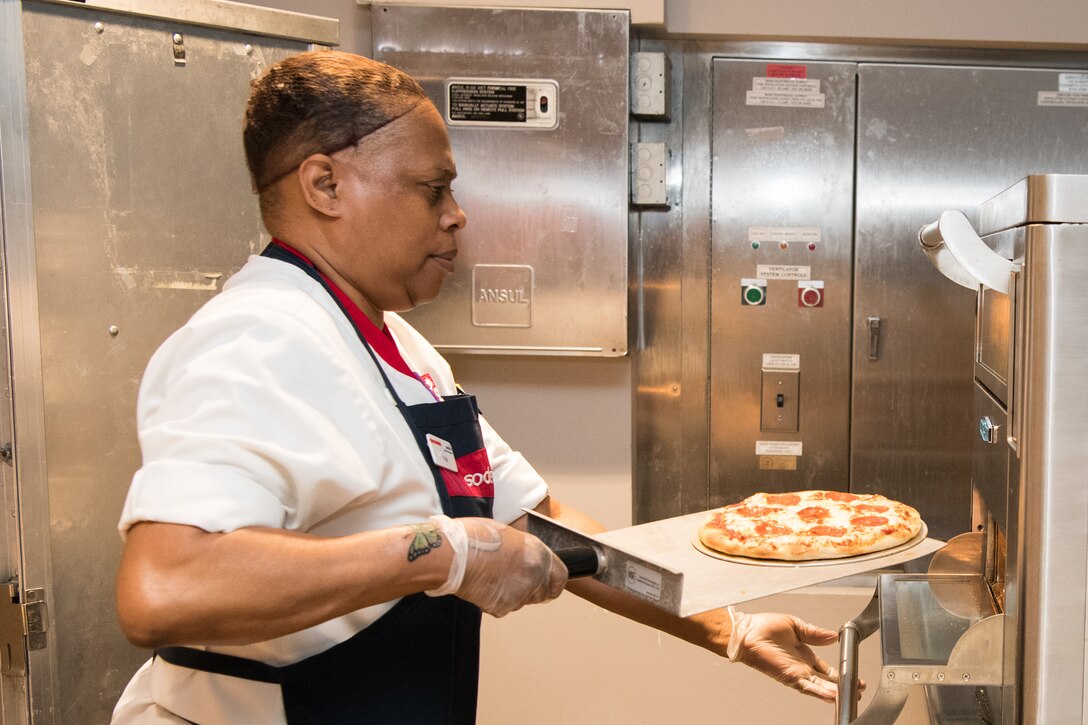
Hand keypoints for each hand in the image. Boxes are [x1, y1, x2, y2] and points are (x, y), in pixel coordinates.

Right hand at [425, 515, 566, 616]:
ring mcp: (519, 594)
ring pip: (522, 601)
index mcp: (539, 554)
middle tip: (512, 580)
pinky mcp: (502, 607)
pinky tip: (483, 585)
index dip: (553, 582)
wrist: (452, 555)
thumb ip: (525, 550)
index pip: (561, 578)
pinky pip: (504, 608)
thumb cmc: (474, 537)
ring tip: (492, 577)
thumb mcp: (509, 535)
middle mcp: (534, 575)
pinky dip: (496, 600)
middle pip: (543, 594)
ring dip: (513, 594)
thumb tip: (528, 559)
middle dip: (531, 590)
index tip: (548, 584)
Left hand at [726, 609, 844, 701]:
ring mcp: (797, 673)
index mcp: (805, 653)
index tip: (854, 676)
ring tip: (850, 697)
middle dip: (843, 687)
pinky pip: (808, 687)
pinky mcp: (789, 677)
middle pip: (828, 681)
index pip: (827, 668)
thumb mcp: (795, 625)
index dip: (841, 673)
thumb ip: (814, 633)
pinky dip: (820, 692)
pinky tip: (832, 696)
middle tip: (858, 690)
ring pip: (821, 687)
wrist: (747, 632)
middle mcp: (802, 666)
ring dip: (835, 693)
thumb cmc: (763, 627)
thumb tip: (833, 635)